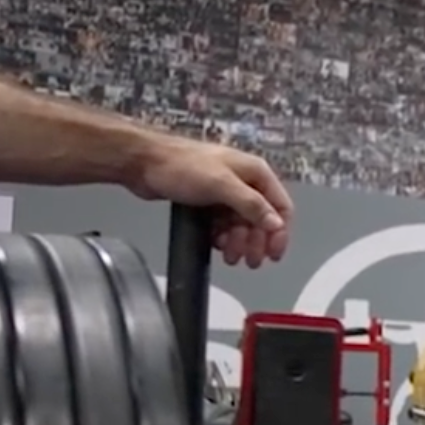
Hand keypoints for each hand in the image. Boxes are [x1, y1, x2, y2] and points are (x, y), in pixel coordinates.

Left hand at [132, 135, 293, 267]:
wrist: (143, 163)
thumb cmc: (182, 167)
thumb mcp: (222, 185)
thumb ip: (252, 205)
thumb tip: (276, 225)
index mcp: (255, 172)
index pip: (280, 206)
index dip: (280, 232)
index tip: (274, 254)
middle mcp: (244, 182)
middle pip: (262, 219)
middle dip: (257, 242)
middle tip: (251, 262)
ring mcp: (226, 192)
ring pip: (242, 225)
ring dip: (239, 243)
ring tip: (231, 257)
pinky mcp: (209, 201)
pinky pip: (224, 225)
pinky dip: (224, 238)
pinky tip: (218, 246)